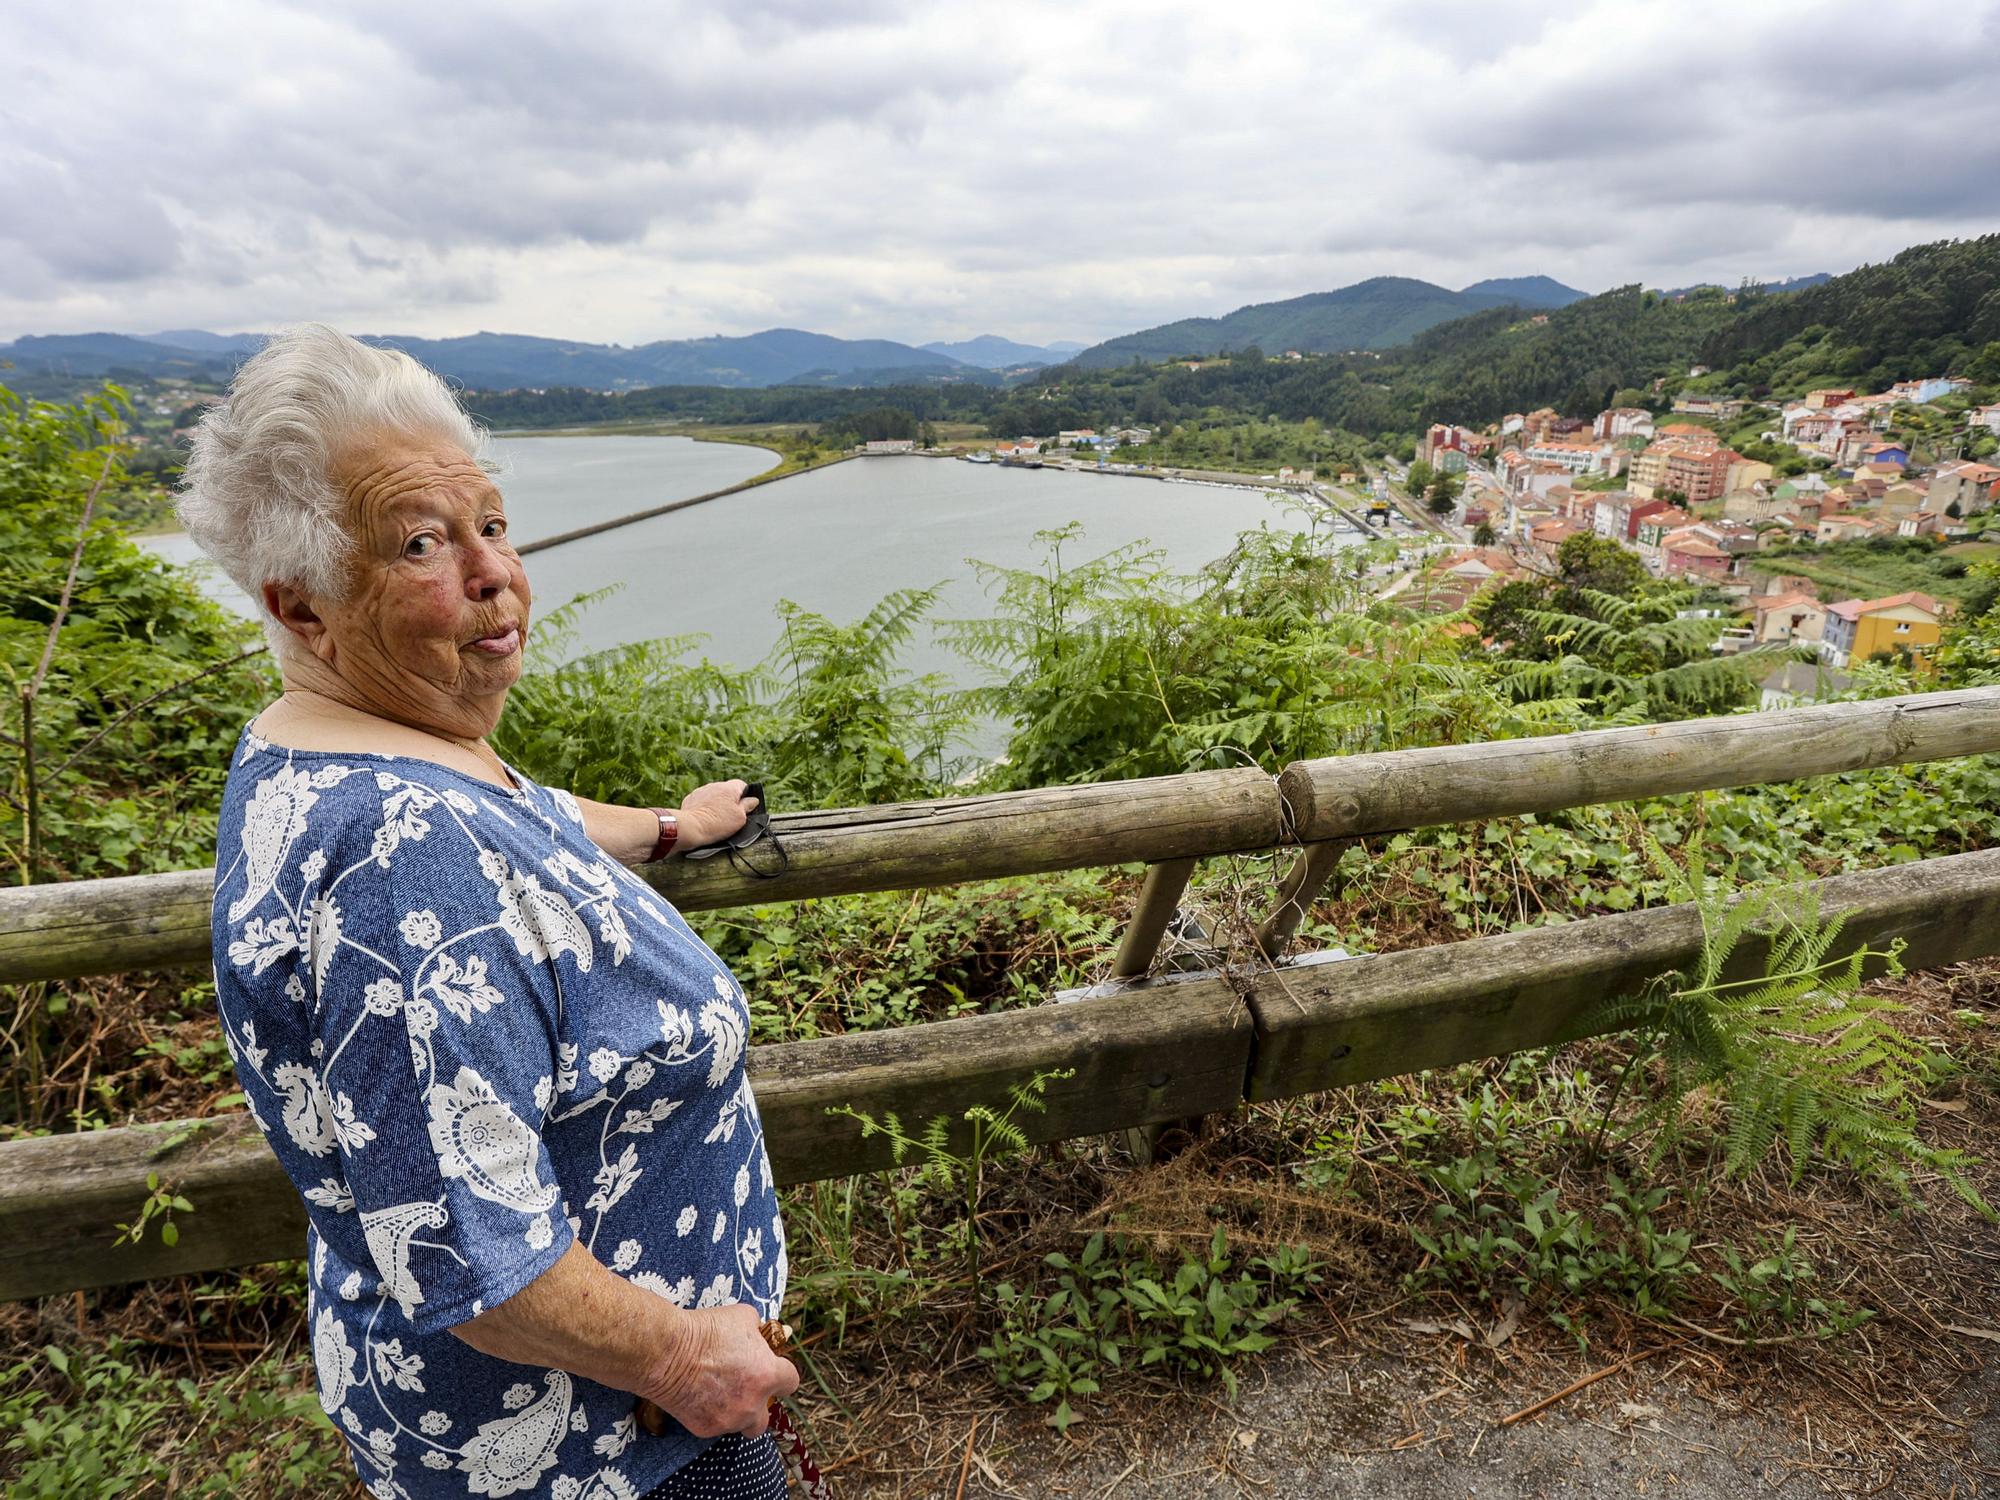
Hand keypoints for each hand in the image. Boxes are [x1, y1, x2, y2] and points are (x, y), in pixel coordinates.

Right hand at [643, 1303, 797, 1438]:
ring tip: (720, 1393)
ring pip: (741, 1424)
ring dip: (736, 1412)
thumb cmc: (706, 1330)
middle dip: (759, 1404)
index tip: (773, 1370)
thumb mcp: (743, 1316)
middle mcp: (752, 1404)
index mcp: (767, 1375)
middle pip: (766, 1416)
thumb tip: (760, 1332)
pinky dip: (711, 1414)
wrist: (667, 1352)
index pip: (791, 1382)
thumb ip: (758, 1330)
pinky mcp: (706, 1428)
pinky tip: (699, 1397)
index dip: (782, 1374)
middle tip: (745, 1389)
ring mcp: (729, 1420)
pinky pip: (716, 1425)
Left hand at [676, 779, 757, 850]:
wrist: (691, 827)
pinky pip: (703, 800)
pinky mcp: (691, 798)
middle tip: (731, 816)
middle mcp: (716, 785)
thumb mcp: (740, 818)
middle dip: (731, 801)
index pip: (743, 785)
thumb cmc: (717, 823)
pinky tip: (705, 818)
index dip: (746, 796)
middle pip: (728, 790)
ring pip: (715, 795)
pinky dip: (705, 807)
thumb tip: (753, 800)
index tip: (745, 807)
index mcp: (730, 788)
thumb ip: (748, 806)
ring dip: (717, 803)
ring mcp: (702, 790)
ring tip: (716, 818)